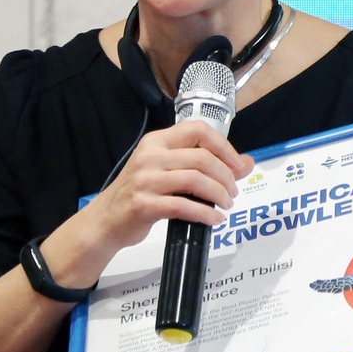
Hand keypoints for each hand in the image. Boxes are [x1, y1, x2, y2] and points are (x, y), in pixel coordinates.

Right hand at [59, 120, 253, 279]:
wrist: (105, 221)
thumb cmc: (140, 194)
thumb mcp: (169, 172)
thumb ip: (205, 165)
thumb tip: (247, 163)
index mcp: (157, 142)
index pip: (198, 130)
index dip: (224, 146)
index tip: (237, 165)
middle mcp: (151, 156)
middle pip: (202, 158)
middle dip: (226, 176)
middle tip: (233, 192)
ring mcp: (145, 180)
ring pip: (196, 180)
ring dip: (219, 194)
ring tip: (226, 204)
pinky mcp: (144, 204)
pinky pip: (184, 206)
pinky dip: (205, 213)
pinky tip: (214, 219)